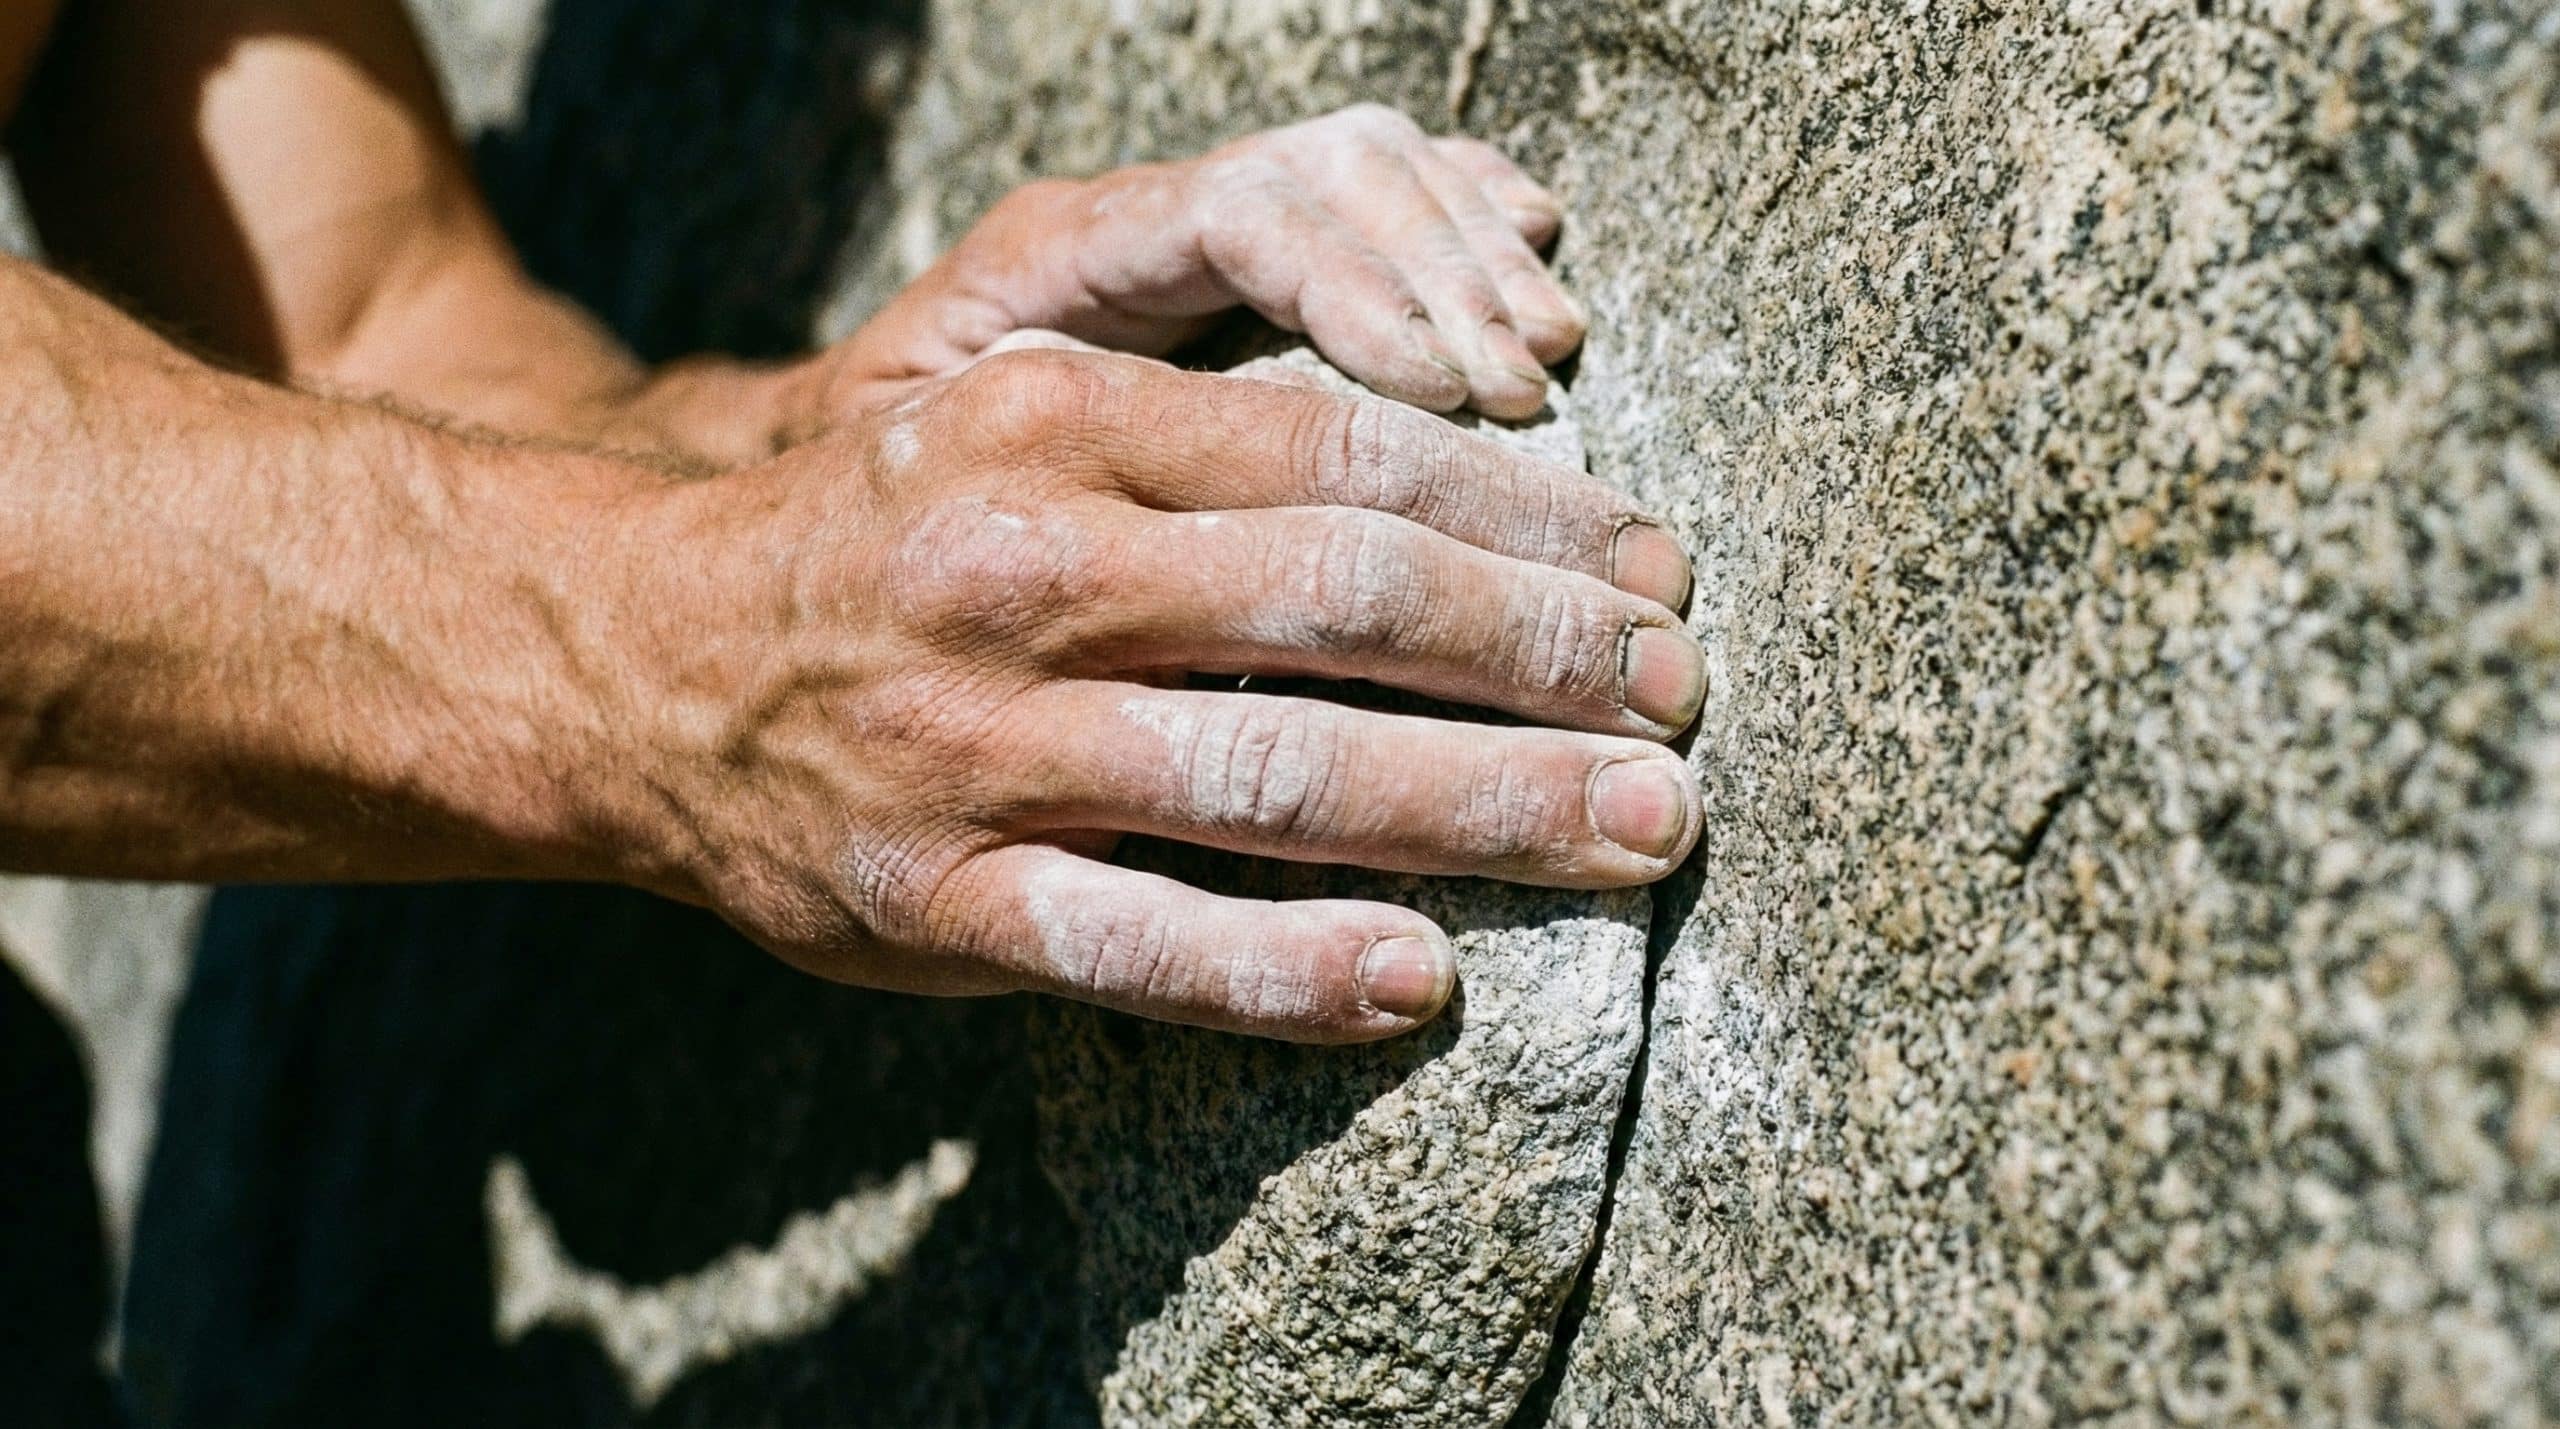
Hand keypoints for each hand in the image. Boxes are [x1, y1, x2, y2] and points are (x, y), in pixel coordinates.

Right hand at [594, 350, 1699, 1042]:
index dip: (1524, 518)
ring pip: (1275, 776)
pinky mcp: (933, 902)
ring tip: (1636, 834)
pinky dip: (1290, 970)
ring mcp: (979, 748)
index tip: (1649, 572)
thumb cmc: (880, 540)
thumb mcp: (1020, 423)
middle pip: (1345, 605)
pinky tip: (1418, 980)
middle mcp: (1028, 571)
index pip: (1345, 458)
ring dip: (1483, 808)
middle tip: (1682, 706)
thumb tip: (1453, 508)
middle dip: (1544, 659)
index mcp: (1060, 423)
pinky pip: (1141, 946)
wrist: (628, 659)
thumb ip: (1206, 455)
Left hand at [775, 104, 1586, 439]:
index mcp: (1051, 262)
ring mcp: (1192, 224)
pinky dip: (1462, 211)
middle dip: (1447, 272)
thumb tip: (1199, 537)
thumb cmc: (871, 518)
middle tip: (1525, 385)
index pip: (1236, 219)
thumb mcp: (930, 505)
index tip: (1447, 391)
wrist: (828, 490)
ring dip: (1471, 256)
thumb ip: (1046, 489)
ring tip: (1545, 352)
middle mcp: (1130, 216)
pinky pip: (1373, 189)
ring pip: (1365, 168)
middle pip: (1325, 171)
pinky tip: (1534, 242)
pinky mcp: (1238, 257)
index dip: (1358, 288)